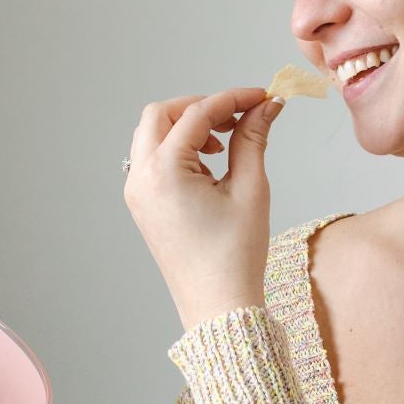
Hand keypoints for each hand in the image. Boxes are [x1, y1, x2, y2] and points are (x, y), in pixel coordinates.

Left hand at [123, 85, 283, 332]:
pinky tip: (210, 165)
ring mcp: (136, 192)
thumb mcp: (250, 189)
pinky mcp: (142, 204)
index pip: (196, 114)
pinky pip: (152, 159)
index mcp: (164, 172)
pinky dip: (177, 149)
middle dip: (200, 107)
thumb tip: (266, 106)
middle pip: (162, 114)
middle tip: (238, 115)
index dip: (233, 98)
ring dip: (186, 127)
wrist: (218, 306)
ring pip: (152, 134)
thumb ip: (252, 139)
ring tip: (225, 144)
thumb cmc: (235, 256)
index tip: (263, 96)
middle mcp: (140, 178)